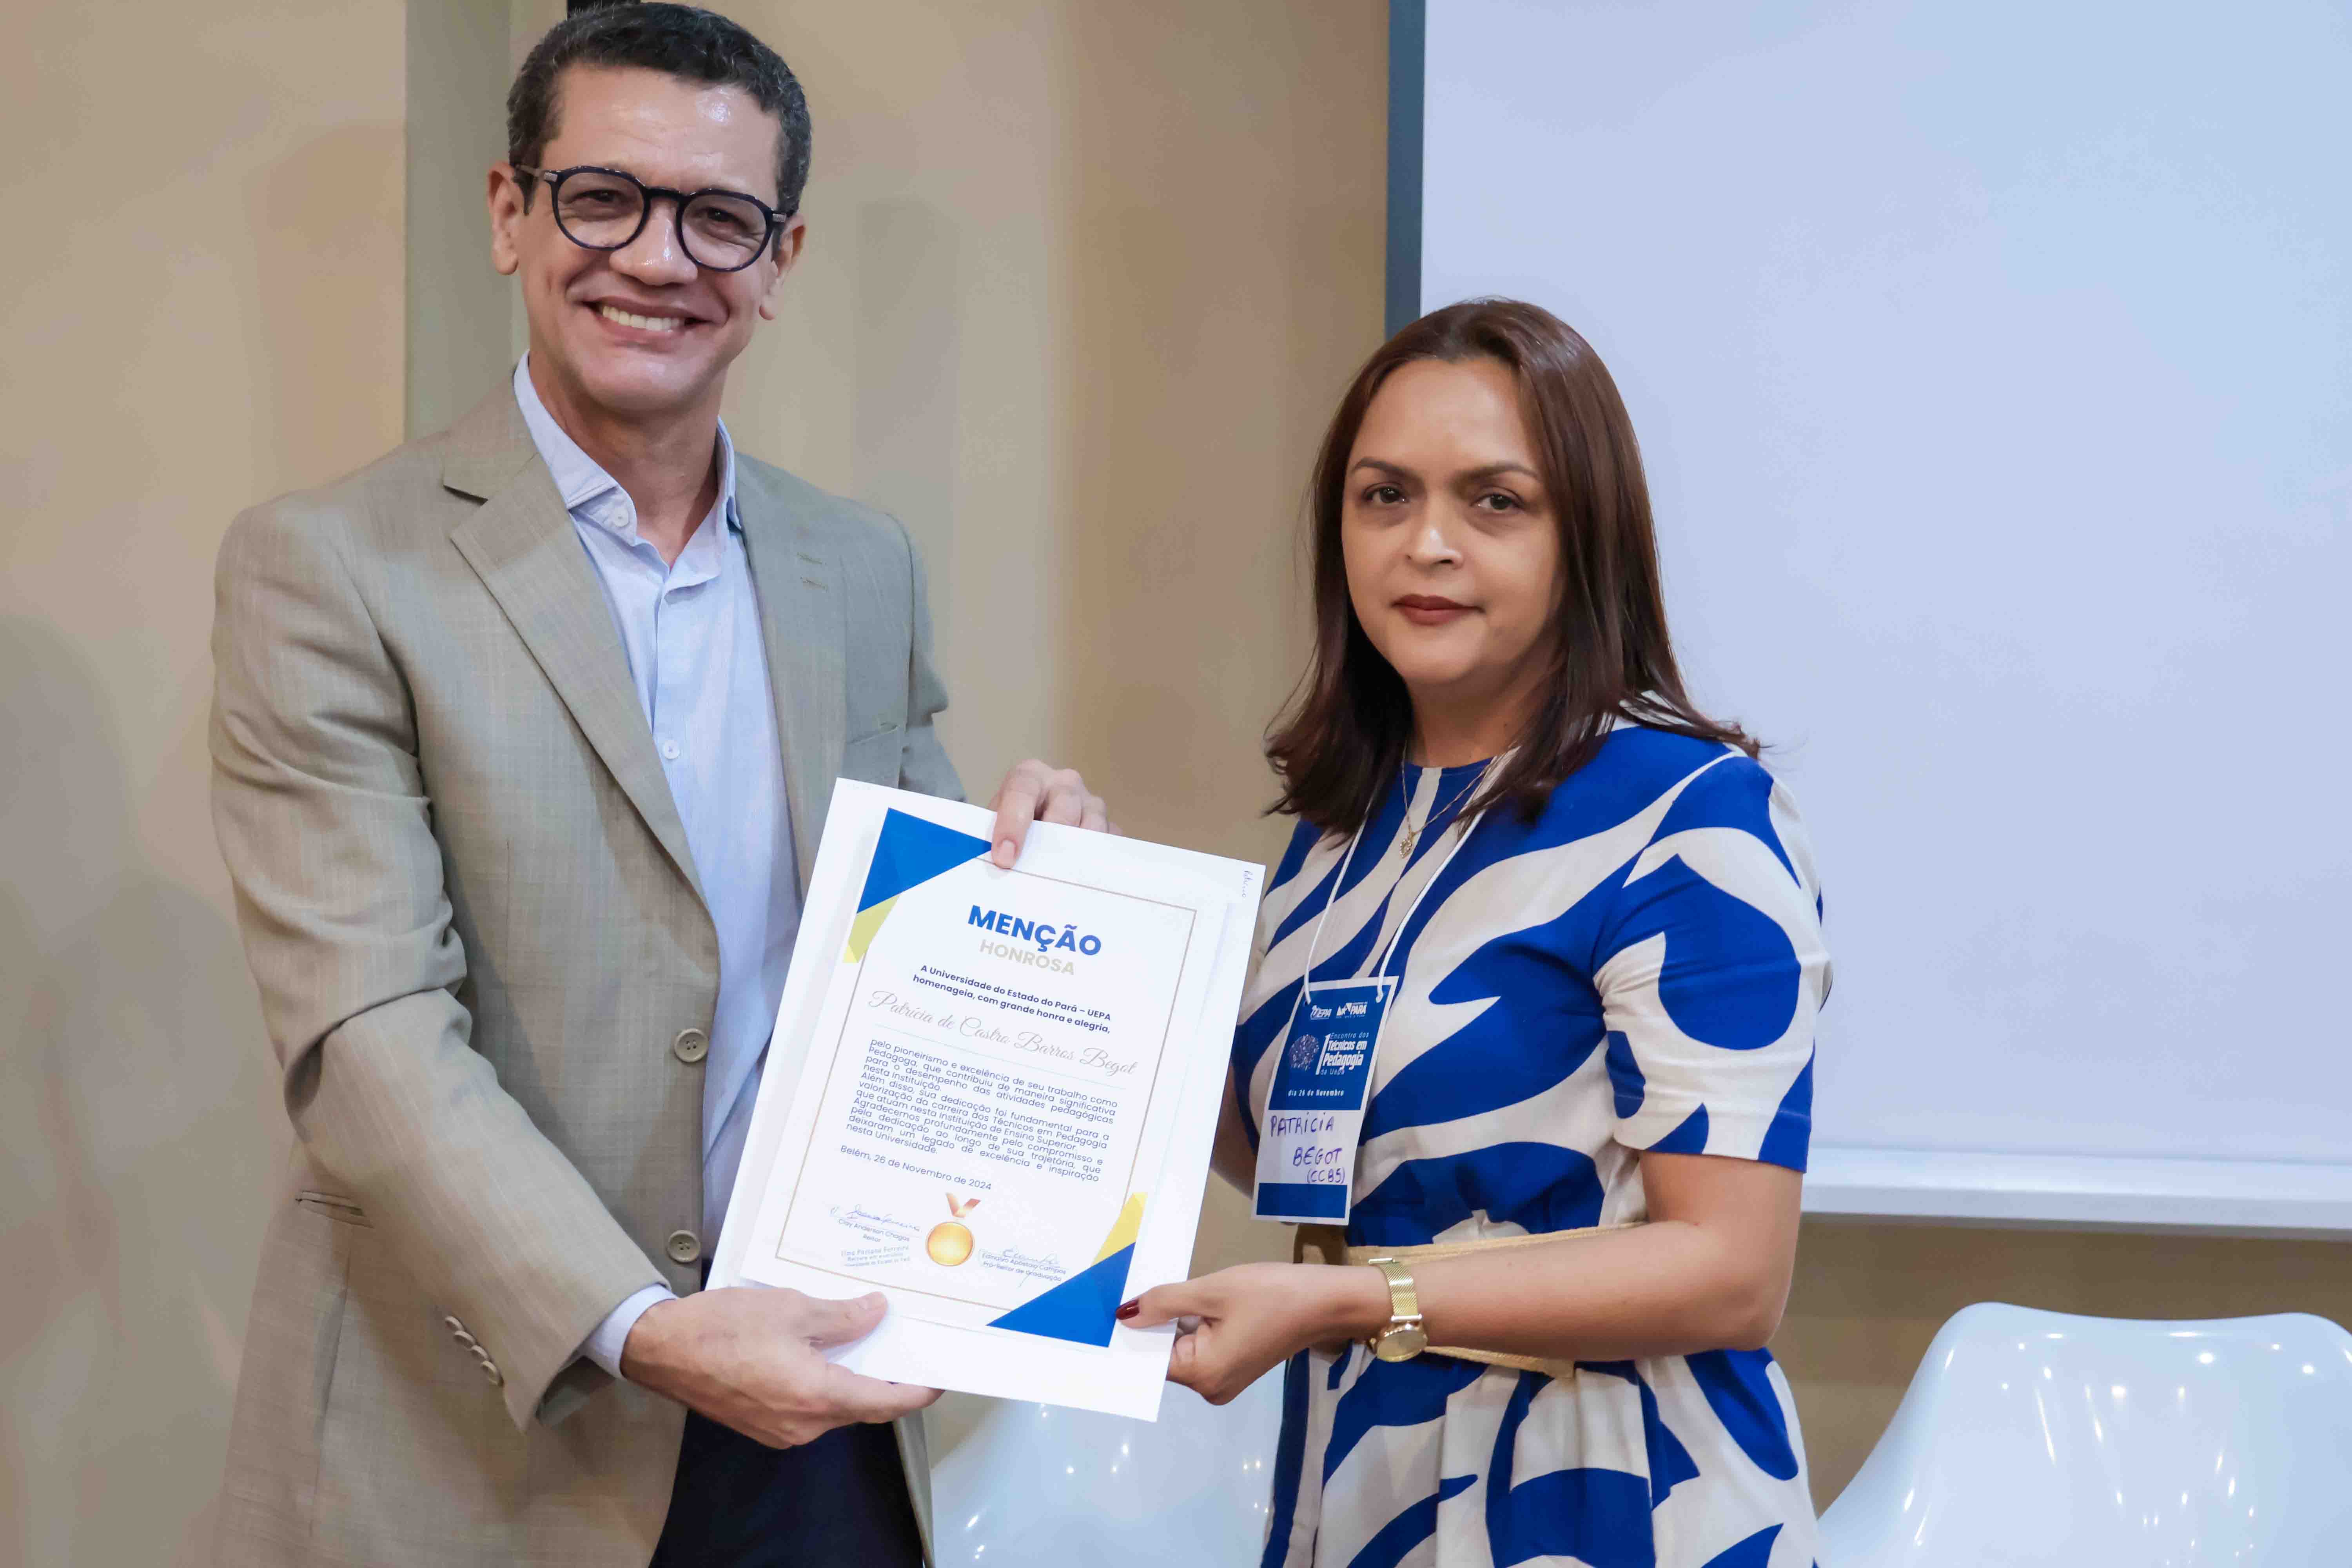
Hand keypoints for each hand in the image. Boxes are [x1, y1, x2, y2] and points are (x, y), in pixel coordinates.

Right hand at [620, 1287, 938, 1447]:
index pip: (885, 1403)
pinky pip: (808, 1406)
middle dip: (885, 1378)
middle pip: (861, 1406)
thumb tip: (876, 1313)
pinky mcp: (761, 1423)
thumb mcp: (792, 1309)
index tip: (939, 1379)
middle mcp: (803, 1425)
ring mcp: (781, 1429)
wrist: (661, 1349)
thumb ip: (842, 1316)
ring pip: (834, 1406)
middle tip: (904, 1345)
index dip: (917, 1392)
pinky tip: (826, 1350)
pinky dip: (825, 1382)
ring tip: (867, 1339)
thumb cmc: (723, 1326)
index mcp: (817, 1397)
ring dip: (852, 1377)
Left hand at [986, 758, 1110, 868]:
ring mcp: (1090, 802)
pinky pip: (1109, 841)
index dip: (1012, 823)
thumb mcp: (995, 823)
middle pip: (1064, 805)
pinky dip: (1098, 860)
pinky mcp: (1108, 824)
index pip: (1022, 790)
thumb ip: (995, 837)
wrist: (1034, 825)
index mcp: (1030, 776)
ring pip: (1092, 823)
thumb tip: (1001, 866)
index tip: (1005, 857)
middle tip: (1039, 867)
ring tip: (1062, 875)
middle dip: (1051, 837)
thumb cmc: (1013, 823)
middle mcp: (1064, 783)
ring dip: (1077, 851)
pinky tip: (1083, 876)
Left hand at [1119, 1263, 1388, 1404]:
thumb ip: (1164, 1303)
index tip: (1108, 1308)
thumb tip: (1122, 1316)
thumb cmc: (1272, 1293)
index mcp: (1202, 1375)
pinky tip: (1189, 1301)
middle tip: (1133, 1287)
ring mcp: (1224, 1380)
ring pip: (1181, 1348)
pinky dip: (1192, 1325)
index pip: (1148, 1359)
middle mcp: (1209, 1388)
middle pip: (1163, 1355)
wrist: (1327, 1300)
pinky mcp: (1236, 1367)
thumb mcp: (1212, 1290)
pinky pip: (1200, 1347)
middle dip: (1153, 1323)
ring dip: (1173, 1321)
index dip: (1131, 1333)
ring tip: (1160, 1289)